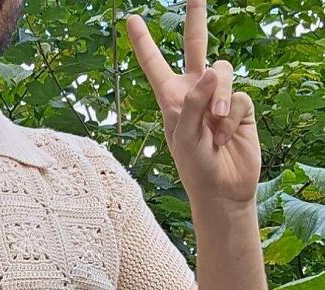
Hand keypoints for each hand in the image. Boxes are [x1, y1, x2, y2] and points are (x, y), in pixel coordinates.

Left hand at [126, 3, 260, 205]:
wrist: (222, 189)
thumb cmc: (194, 168)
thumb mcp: (184, 137)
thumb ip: (193, 103)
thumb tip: (213, 69)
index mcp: (170, 100)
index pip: (155, 66)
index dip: (144, 44)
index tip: (131, 20)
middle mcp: (195, 93)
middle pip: (195, 46)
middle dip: (196, 19)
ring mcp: (219, 98)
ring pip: (223, 72)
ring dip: (220, 97)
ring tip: (216, 124)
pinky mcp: (240, 106)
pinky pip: (239, 97)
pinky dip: (232, 118)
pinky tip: (225, 138)